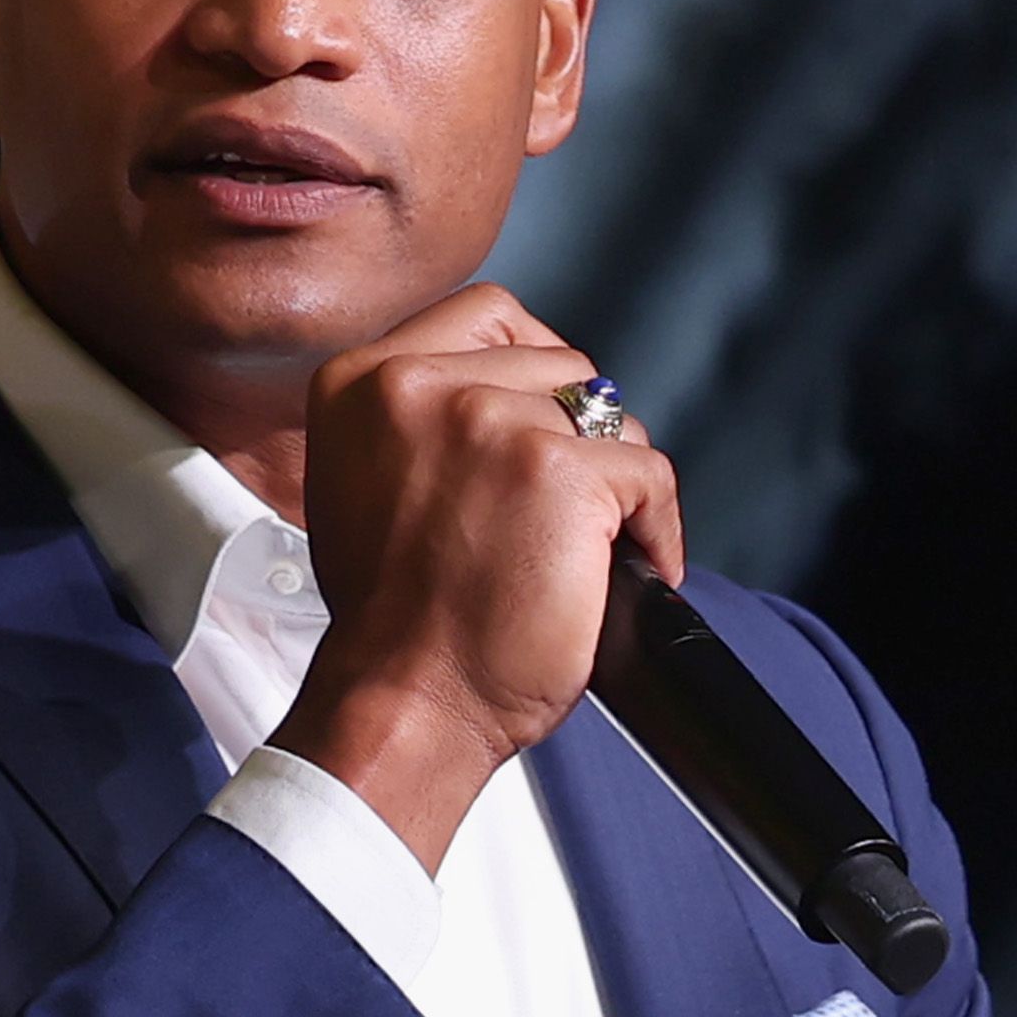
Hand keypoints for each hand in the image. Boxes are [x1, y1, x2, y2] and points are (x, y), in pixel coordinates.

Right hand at [269, 282, 687, 869]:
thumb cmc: (391, 622)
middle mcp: (418, 385)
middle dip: (577, 437)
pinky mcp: (560, 471)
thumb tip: (508, 397)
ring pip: (610, 418)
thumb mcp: (363, 484)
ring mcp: (491, 422)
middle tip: (560, 513)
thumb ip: (420, 422)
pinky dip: (655, 530)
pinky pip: (650, 473)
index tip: (542, 426)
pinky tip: (626, 572)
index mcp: (360, 380)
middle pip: (560, 366)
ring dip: (614, 484)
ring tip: (583, 550)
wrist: (405, 701)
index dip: (533, 367)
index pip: (487, 315)